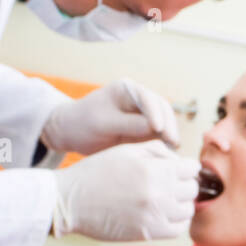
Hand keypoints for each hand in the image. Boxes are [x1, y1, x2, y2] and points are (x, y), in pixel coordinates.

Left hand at [41, 77, 180, 154]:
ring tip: (173, 150)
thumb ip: (128, 124)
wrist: (71, 133)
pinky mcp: (144, 129)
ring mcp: (142, 114)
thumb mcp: (102, 123)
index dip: (156, 113)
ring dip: (170, 134)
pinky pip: (159, 135)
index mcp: (126, 90)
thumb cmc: (82, 124)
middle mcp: (138, 99)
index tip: (158, 129)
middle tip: (173, 142)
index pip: (147, 98)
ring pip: (165, 122)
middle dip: (169, 125)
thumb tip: (155, 127)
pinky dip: (164, 143)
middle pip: (162, 108)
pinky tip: (167, 155)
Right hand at [52, 141, 199, 241]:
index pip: (192, 168)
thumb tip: (180, 160)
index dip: (186, 167)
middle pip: (193, 189)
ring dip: (181, 204)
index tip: (177, 170)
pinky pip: (178, 229)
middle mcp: (158, 192)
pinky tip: (163, 214)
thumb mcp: (126, 150)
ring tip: (166, 200)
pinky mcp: (148, 233)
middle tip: (171, 185)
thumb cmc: (97, 172)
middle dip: (184, 184)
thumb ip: (157, 151)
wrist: (70, 202)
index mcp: (154, 169)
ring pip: (188, 210)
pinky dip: (176, 221)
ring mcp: (155, 214)